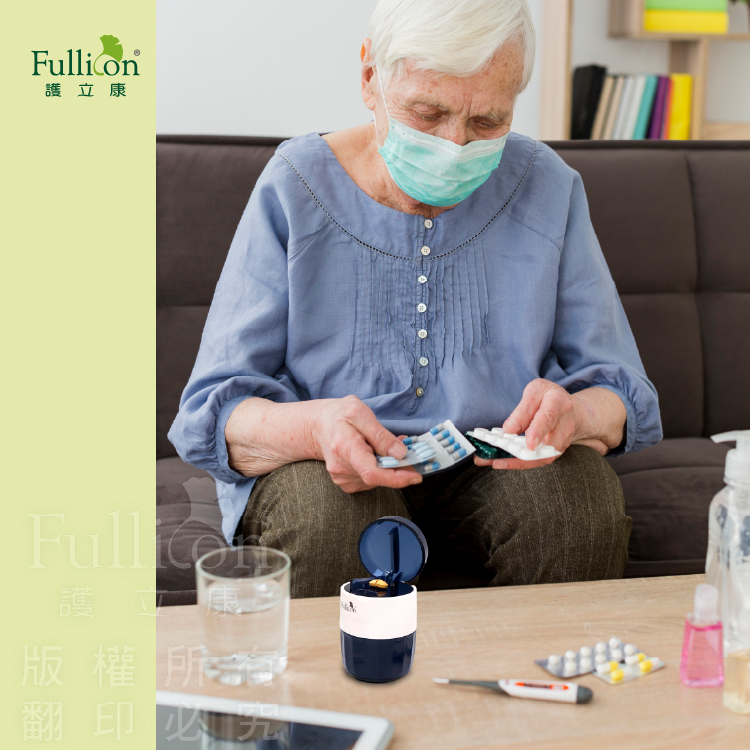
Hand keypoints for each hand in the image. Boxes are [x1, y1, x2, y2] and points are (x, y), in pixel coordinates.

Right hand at [310, 396, 421, 492]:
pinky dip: (380, 469)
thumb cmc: (339, 415)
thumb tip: (400, 454)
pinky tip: (375, 455)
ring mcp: (343, 478)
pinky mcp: (347, 483)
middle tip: (408, 450)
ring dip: (389, 466)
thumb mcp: (359, 412)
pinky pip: (372, 481)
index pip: (372, 473)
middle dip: (399, 467)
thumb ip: (380, 434)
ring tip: (384, 446)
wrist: (318, 427)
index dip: (397, 478)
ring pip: (378, 479)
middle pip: (379, 477)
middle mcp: (341, 468)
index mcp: (345, 448)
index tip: (416, 476)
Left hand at [474, 380, 623, 470]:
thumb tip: (509, 430)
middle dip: (522, 455)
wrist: (568, 407)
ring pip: (542, 457)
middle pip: (547, 445)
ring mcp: (563, 441)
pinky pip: (538, 460)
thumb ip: (522, 410)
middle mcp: (565, 425)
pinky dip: (520, 463)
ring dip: (517, 462)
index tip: (528, 445)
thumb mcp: (534, 392)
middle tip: (497, 459)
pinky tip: (502, 462)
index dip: (538, 432)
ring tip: (494, 461)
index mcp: (557, 403)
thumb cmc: (547, 396)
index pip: (548, 418)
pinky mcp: (556, 451)